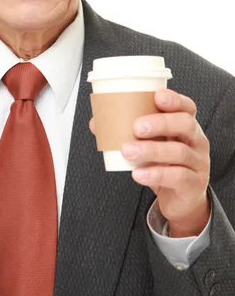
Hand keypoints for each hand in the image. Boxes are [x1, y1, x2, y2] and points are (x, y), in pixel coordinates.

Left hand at [90, 89, 210, 236]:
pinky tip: (138, 173)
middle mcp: (195, 141)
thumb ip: (128, 131)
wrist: (180, 198)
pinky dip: (156, 174)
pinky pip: (178, 177)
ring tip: (128, 151)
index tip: (157, 96)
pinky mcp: (194, 184)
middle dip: (160, 123)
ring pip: (179, 151)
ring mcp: (198, 162)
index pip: (186, 107)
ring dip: (151, 150)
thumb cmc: (165, 164)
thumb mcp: (150, 144)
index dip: (174, 99)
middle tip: (136, 128)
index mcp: (185, 125)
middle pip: (185, 124)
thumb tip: (98, 122)